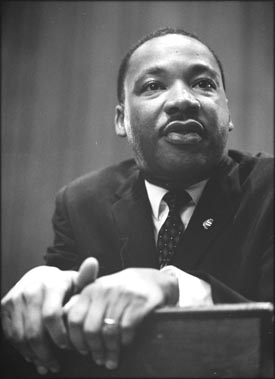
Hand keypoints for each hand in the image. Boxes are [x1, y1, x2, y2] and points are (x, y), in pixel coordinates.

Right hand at [1, 258, 98, 374]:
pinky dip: (21, 349)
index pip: (51, 315)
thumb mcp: (77, 282)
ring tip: (46, 364)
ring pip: (20, 336)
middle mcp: (30, 289)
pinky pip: (10, 334)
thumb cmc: (63, 285)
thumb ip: (86, 278)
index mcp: (51, 283)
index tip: (67, 346)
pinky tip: (33, 356)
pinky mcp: (5, 307)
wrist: (39, 277)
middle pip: (34, 330)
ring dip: (33, 355)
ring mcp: (15, 298)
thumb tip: (92, 262)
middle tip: (56, 365)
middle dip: (46, 352)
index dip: (59, 335)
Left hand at [64, 267, 178, 369]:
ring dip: (109, 351)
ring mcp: (122, 297)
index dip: (75, 339)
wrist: (151, 280)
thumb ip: (82, 304)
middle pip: (90, 329)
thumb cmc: (120, 290)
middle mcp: (104, 291)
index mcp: (91, 289)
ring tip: (110, 359)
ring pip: (108, 332)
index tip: (80, 350)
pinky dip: (124, 342)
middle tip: (97, 359)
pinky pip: (126, 330)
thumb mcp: (99, 291)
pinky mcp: (139, 304)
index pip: (74, 319)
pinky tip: (125, 345)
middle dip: (93, 349)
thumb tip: (65, 328)